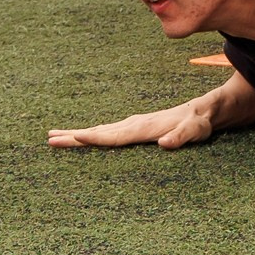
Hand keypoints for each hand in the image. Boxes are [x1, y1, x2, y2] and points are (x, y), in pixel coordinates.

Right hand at [47, 98, 218, 150]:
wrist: (205, 111)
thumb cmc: (199, 124)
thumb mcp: (194, 131)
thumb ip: (181, 137)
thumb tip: (165, 143)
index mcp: (143, 128)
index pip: (114, 136)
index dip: (94, 139)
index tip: (74, 139)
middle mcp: (134, 124)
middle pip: (99, 131)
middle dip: (74, 136)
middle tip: (49, 139)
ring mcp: (133, 124)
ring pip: (100, 130)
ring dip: (78, 134)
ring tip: (55, 136)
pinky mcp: (135, 126)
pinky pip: (108, 131)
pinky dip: (92, 134)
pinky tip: (85, 137)